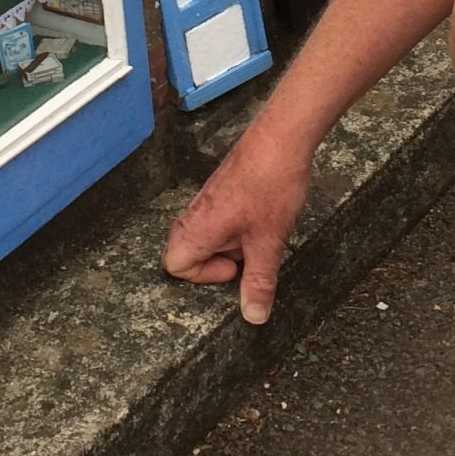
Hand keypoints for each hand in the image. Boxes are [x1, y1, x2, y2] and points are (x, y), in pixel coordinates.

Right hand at [162, 124, 313, 323]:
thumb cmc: (270, 187)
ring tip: (258, 234)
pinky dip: (236, 227)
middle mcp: (195, 214)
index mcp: (197, 229)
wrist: (281, 138)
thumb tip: (253, 317)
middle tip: (245, 254)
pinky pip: (217, 219)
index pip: (174, 266)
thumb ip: (258, 282)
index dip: (203, 276)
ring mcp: (207, 200)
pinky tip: (263, 218)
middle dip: (215, 261)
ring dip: (229, 244)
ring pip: (205, 235)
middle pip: (186, 251)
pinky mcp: (222, 190)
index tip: (234, 266)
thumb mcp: (268, 242)